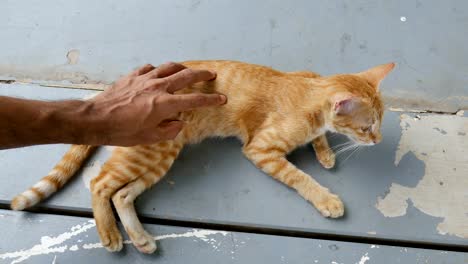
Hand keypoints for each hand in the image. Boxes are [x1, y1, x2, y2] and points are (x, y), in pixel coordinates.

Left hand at [86, 62, 225, 145]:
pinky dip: (159, 70)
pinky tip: (159, 74)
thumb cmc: (123, 132)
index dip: (211, 100)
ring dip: (183, 68)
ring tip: (188, 70)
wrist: (96, 119)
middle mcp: (158, 87)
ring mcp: (145, 79)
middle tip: (211, 74)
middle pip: (186, 76)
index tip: (221, 99)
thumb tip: (178, 123)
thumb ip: (169, 130)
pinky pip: (150, 68)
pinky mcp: (132, 76)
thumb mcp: (150, 137)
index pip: (194, 100)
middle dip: (202, 75)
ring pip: (169, 67)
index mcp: (165, 104)